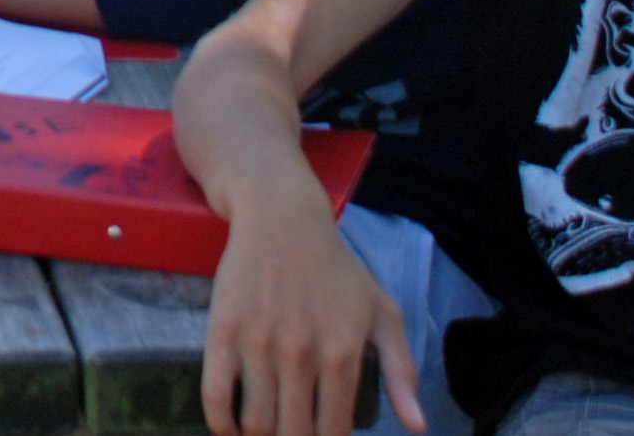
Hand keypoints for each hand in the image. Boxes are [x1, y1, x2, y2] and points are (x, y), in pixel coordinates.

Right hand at [202, 171, 423, 435]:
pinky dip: (221, 424)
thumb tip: (417, 427)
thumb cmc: (336, 270)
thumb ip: (401, 370)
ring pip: (256, 422)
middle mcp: (301, 353)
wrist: (282, 219)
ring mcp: (258, 343)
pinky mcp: (222, 332)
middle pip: (293, 434)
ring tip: (265, 433)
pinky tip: (229, 429)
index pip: (334, 431)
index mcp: (342, 353)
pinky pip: (215, 395)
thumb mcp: (381, 312)